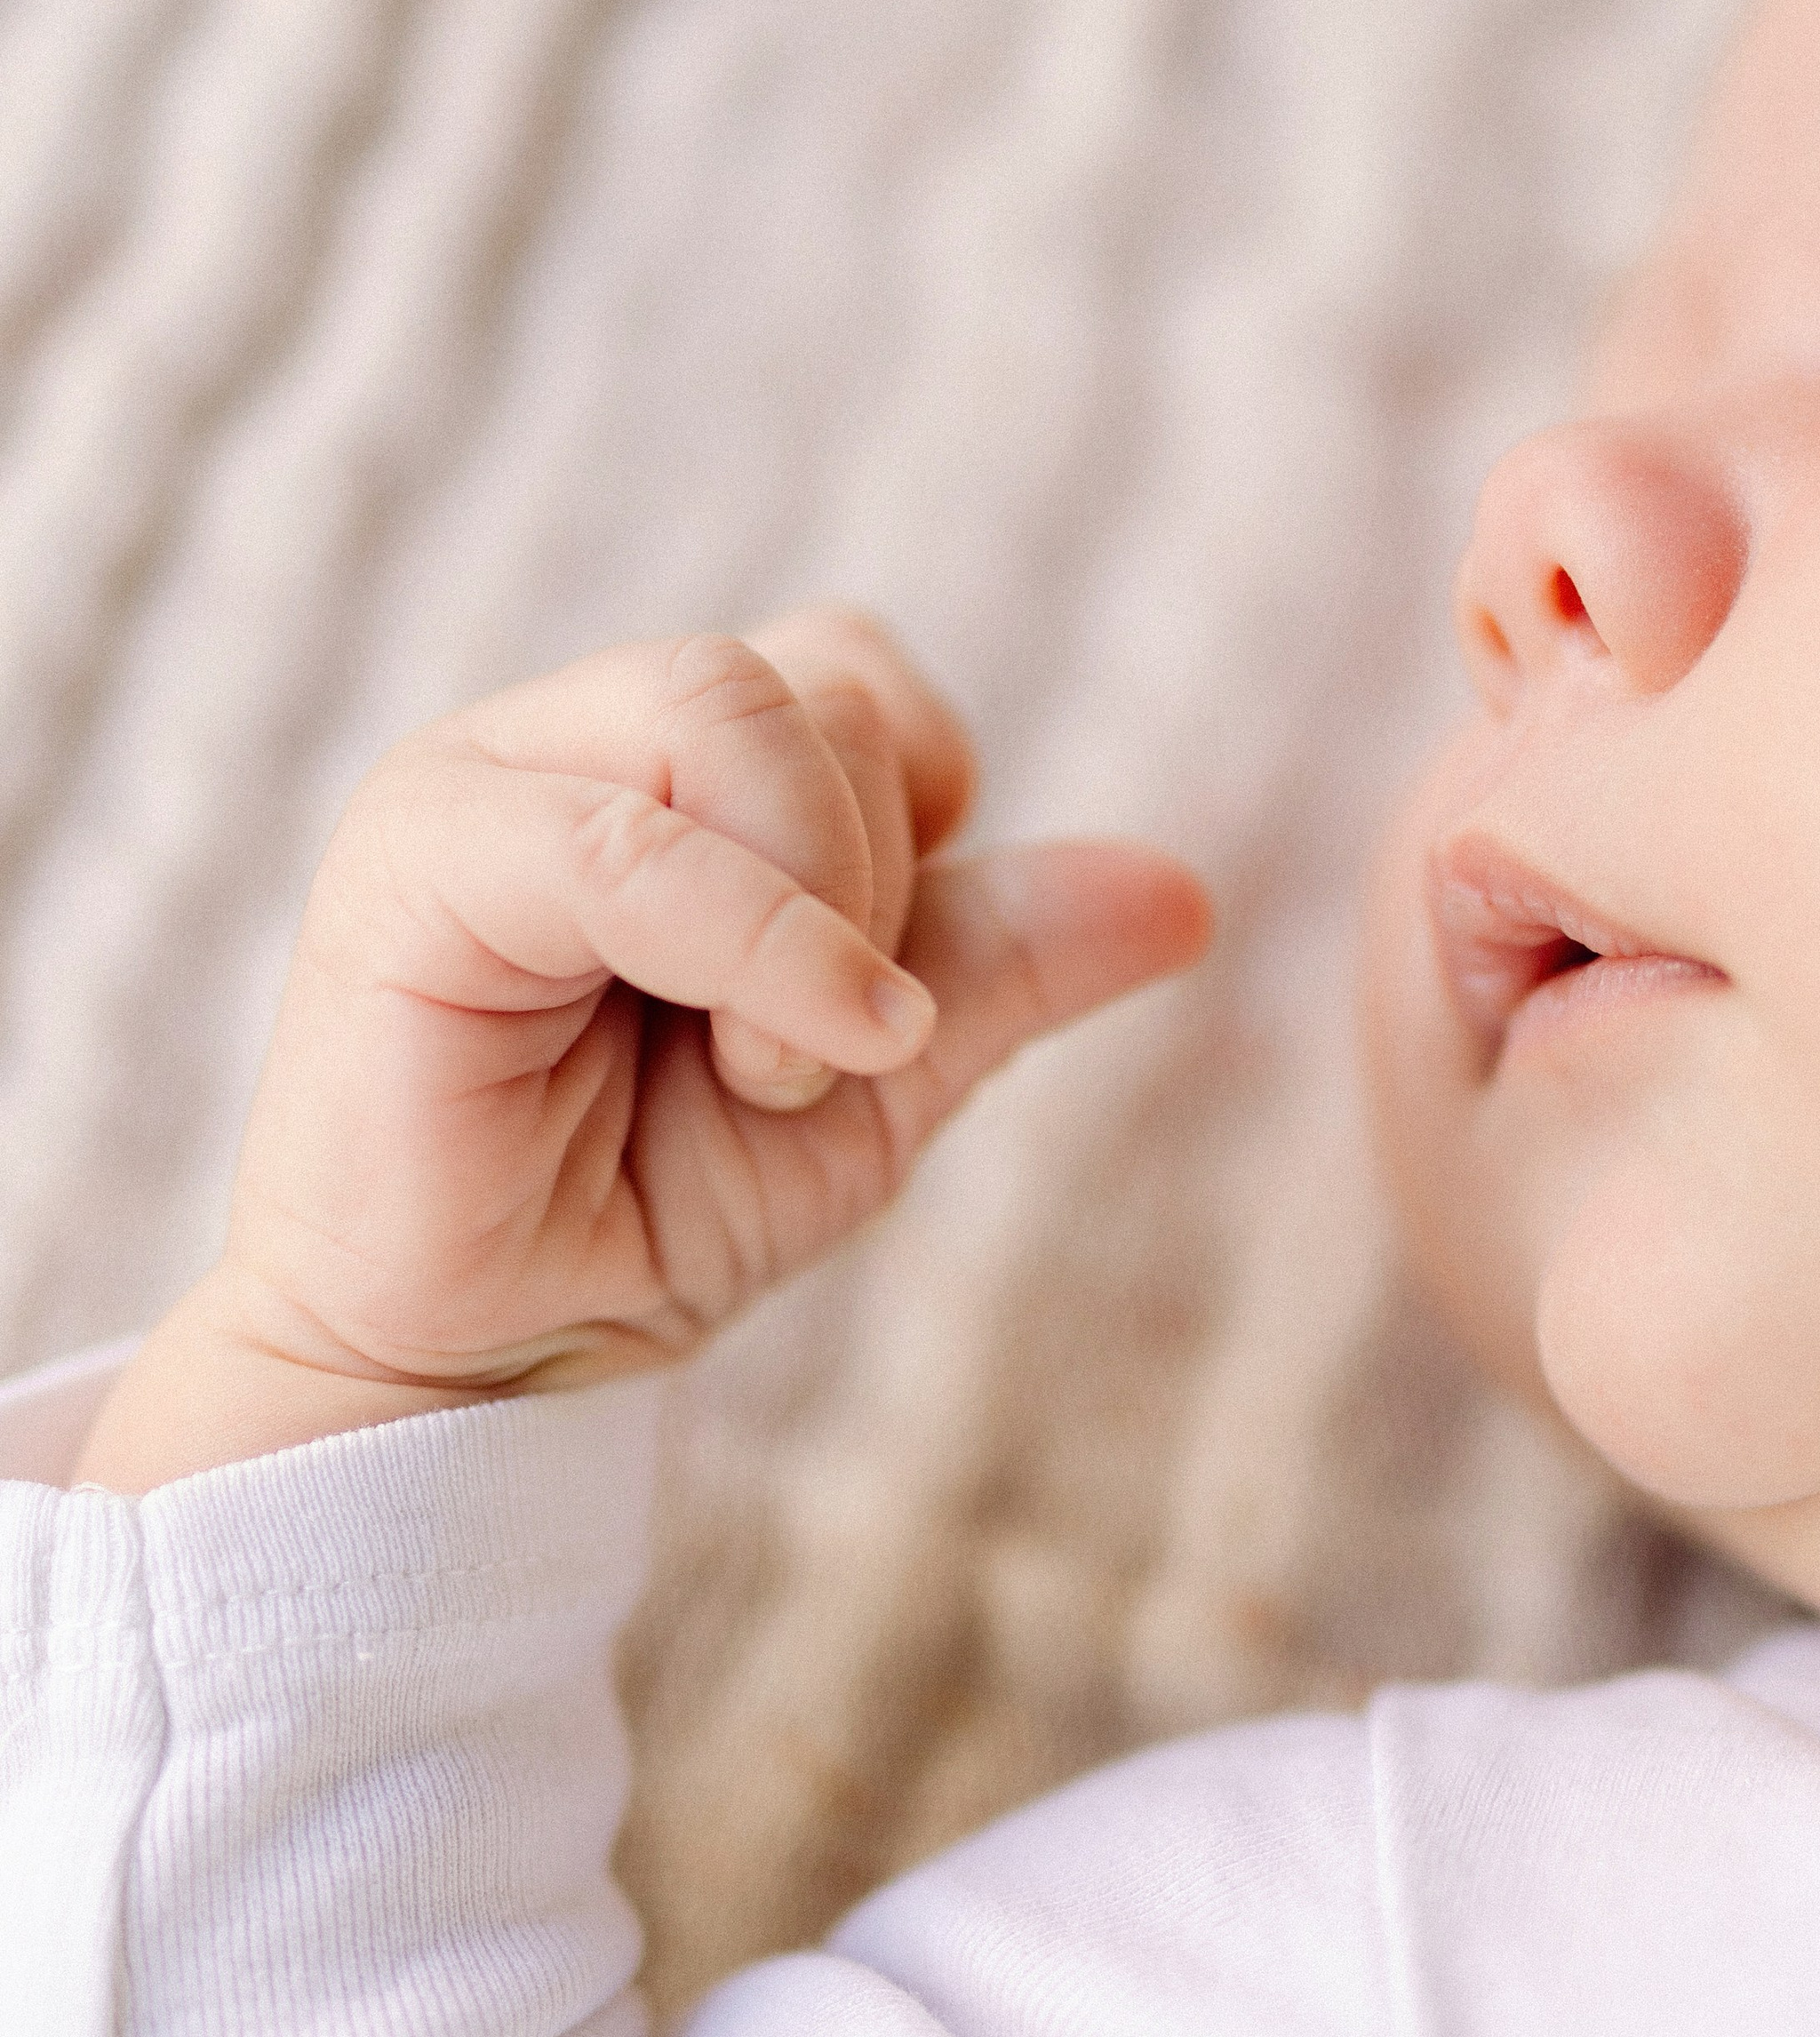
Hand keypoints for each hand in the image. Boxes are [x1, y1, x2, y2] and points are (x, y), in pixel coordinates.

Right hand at [72, 614, 1211, 1487]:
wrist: (481, 1365)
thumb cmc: (641, 1213)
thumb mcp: (873, 1082)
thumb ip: (1003, 963)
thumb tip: (1187, 889)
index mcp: (661, 770)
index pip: (848, 671)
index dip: (922, 804)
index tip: (882, 993)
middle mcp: (565, 744)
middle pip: (811, 677)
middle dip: (881, 868)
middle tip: (826, 1055)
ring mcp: (477, 785)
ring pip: (724, 701)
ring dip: (816, 904)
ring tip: (766, 1072)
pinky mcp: (414, 862)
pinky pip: (625, 840)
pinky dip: (757, 945)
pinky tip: (788, 1064)